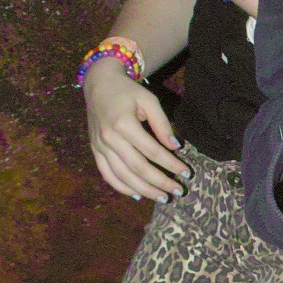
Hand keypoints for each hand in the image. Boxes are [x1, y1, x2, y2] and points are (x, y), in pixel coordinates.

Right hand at [82, 58, 189, 201]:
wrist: (98, 85)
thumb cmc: (127, 91)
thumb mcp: (148, 100)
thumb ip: (162, 123)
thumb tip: (175, 146)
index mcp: (124, 124)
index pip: (153, 152)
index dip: (171, 164)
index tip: (187, 173)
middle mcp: (110, 138)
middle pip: (138, 168)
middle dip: (160, 182)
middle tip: (178, 191)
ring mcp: (100, 147)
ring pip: (123, 176)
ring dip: (144, 190)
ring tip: (162, 197)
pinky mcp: (95, 151)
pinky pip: (107, 175)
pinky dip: (122, 188)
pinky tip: (137, 195)